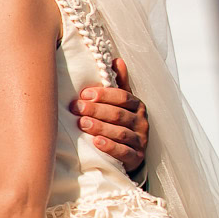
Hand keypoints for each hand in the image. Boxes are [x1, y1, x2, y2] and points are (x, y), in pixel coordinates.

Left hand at [70, 57, 148, 173]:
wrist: (130, 153)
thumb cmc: (120, 123)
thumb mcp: (121, 103)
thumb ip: (119, 84)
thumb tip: (116, 59)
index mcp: (137, 106)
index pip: (123, 97)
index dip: (104, 95)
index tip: (84, 94)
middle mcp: (141, 122)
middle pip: (119, 114)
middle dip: (97, 110)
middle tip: (77, 107)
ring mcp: (140, 141)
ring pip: (121, 133)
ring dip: (100, 127)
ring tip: (82, 123)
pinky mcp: (136, 158)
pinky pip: (124, 152)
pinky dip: (110, 147)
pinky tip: (97, 142)